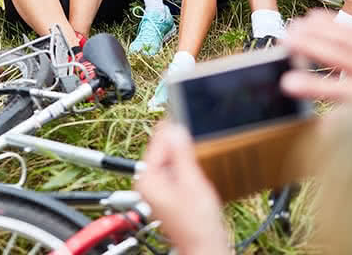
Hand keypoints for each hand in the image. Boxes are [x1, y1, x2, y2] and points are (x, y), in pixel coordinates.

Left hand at [135, 122, 229, 254]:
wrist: (205, 247)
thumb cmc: (197, 225)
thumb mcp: (192, 182)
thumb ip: (182, 153)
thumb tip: (174, 128)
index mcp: (147, 177)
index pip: (157, 139)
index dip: (174, 126)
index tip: (186, 111)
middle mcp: (147, 182)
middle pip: (164, 147)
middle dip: (181, 143)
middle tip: (197, 142)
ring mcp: (157, 187)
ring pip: (171, 157)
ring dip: (185, 154)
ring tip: (197, 165)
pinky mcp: (167, 191)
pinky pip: (175, 168)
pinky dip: (186, 165)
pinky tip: (196, 174)